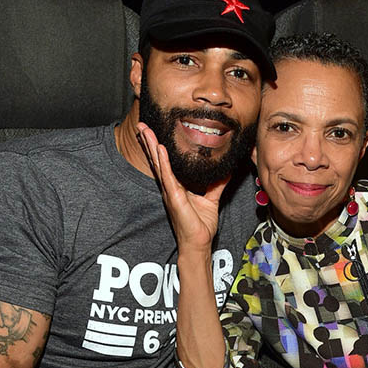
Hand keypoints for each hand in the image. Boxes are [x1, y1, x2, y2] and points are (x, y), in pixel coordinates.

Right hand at [136, 122, 227, 253]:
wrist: (199, 242)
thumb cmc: (200, 225)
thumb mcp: (211, 199)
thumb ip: (216, 184)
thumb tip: (225, 170)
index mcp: (177, 187)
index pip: (166, 163)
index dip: (159, 148)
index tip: (155, 133)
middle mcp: (170, 187)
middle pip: (158, 160)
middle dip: (149, 142)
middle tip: (142, 125)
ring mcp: (170, 192)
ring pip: (159, 164)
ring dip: (151, 146)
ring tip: (144, 130)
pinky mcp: (174, 197)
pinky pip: (168, 176)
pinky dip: (164, 162)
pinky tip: (160, 149)